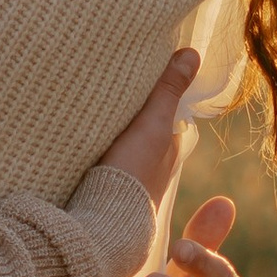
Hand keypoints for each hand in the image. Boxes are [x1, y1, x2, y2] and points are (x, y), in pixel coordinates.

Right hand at [102, 50, 199, 208]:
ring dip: (113, 125)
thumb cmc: (133, 172)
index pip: (167, 109)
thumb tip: (193, 54)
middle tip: (110, 81)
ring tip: (93, 101)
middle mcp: (155, 162)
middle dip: (133, 107)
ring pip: (125, 139)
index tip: (139, 68)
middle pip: (146, 124)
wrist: (104, 222)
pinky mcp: (107, 184)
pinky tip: (83, 133)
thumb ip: (169, 90)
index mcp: (171, 147)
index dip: (156, 89)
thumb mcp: (153, 124)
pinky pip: (106, 155)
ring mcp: (131, 175)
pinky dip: (99, 142)